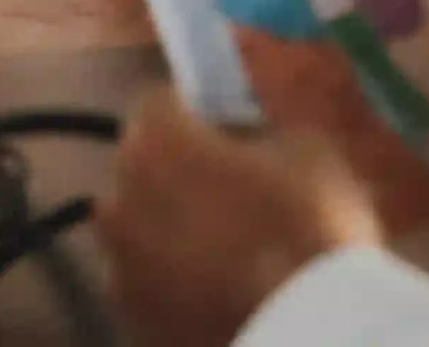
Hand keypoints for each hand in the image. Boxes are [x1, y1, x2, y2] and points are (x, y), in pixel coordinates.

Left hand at [102, 91, 383, 346]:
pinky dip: (175, 286)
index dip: (196, 114)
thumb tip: (253, 143)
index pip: (159, 104)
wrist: (306, 335)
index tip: (229, 132)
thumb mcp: (310, 151)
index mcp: (154, 141)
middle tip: (232, 195)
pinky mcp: (129, 322)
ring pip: (141, 233)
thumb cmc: (307, 226)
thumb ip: (264, 134)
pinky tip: (219, 295)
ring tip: (226, 254)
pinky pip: (151, 287)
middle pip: (142, 170)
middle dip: (177, 175)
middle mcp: (118, 197)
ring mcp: (118, 268)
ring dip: (171, 233)